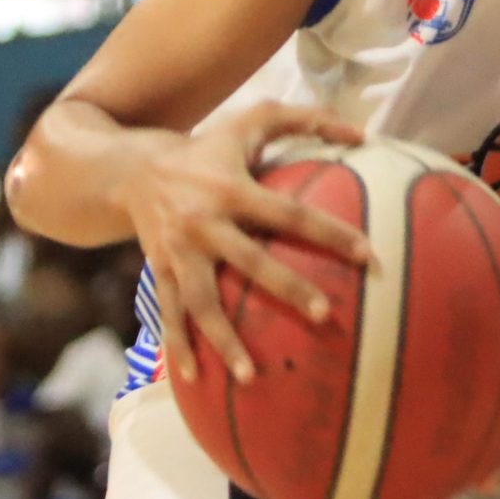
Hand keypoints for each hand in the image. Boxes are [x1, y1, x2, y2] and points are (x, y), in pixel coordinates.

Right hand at [109, 101, 368, 383]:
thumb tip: (363, 135)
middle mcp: (204, 223)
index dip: (328, 232)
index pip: (289, 213)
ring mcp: (178, 252)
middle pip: (250, 261)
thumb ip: (305, 118)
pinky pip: (169, 314)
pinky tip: (197, 380)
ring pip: (202, 301)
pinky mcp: (160, 272)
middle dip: (286, 289)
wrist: (132, 170)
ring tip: (251, 376)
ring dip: (224, 339)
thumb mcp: (250, 120)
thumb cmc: (208, 147)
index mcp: (231, 188)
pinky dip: (180, 347)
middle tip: (324, 315)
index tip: (367, 254)